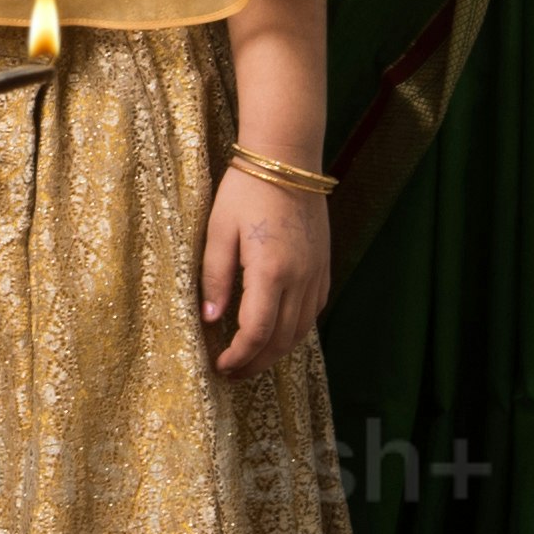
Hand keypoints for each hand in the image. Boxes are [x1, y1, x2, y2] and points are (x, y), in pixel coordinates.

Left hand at [198, 161, 330, 382]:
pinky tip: (277, 331)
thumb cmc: (245, 191)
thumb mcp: (218, 232)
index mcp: (270, 272)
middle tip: (233, 373)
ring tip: (252, 359)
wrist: (287, 160)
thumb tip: (210, 320)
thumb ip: (214, 278)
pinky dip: (295, 330)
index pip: (256, 332)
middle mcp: (299, 279)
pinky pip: (313, 311)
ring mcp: (316, 273)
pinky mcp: (323, 266)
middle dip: (256, 363)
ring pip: (301, 330)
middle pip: (281, 340)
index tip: (220, 366)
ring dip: (277, 351)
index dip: (238, 357)